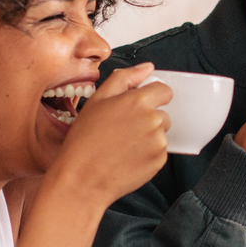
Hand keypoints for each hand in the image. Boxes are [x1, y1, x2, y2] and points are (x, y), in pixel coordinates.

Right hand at [51, 63, 171, 205]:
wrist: (81, 179)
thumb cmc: (84, 139)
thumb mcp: (98, 100)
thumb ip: (124, 78)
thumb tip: (147, 67)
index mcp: (139, 101)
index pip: (164, 91)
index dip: (151, 97)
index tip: (137, 107)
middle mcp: (154, 120)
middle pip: (163, 113)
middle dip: (147, 118)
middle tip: (121, 130)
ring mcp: (158, 142)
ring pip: (160, 133)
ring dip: (147, 136)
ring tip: (121, 145)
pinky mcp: (159, 161)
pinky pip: (158, 152)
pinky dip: (147, 154)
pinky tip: (126, 158)